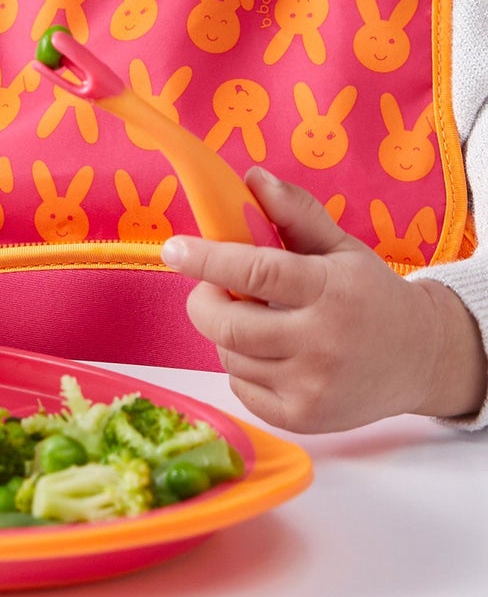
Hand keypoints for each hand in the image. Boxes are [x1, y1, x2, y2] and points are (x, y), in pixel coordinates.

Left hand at [160, 167, 487, 431]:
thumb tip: (251, 177)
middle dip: (204, 301)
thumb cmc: (370, 294)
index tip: (173, 250)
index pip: (255, 274)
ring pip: (229, 355)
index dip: (206, 260)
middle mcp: (323, 345)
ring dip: (226, 333)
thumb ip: (295, 211)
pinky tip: (270, 353)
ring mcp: (313, 388)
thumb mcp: (340, 246)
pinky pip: (240, 387)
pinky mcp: (303, 420)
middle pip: (228, 325)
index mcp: (331, 291)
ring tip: (256, 319)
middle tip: (214, 288)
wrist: (423, 359)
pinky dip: (241, 366)